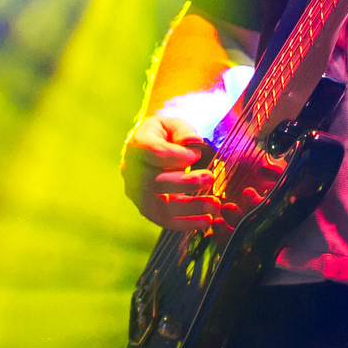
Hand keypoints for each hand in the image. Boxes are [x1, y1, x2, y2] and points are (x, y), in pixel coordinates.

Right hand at [122, 116, 218, 230]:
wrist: (149, 151)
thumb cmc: (165, 136)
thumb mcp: (173, 125)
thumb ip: (184, 132)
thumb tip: (194, 143)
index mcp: (137, 145)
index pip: (154, 153)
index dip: (177, 155)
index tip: (197, 154)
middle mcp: (132, 171)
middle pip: (155, 182)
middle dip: (186, 183)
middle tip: (211, 178)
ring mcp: (137, 193)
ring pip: (160, 207)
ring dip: (190, 208)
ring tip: (215, 205)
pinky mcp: (146, 209)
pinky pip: (164, 221)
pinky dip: (186, 223)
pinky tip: (206, 220)